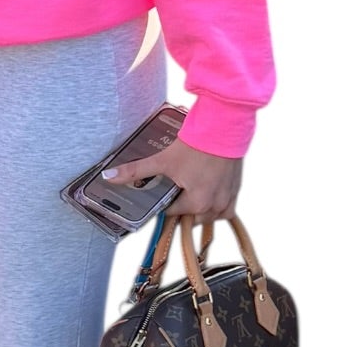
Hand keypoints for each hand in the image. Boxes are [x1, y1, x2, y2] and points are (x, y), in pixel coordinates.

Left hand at [105, 139, 241, 220]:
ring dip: (201, 211)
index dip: (164, 205)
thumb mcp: (162, 160)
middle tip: (175, 192)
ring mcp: (229, 198)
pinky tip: (209, 193)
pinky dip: (218, 205)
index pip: (173, 214)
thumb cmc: (195, 146)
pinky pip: (228, 209)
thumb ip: (135, 171)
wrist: (224, 127)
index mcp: (197, 203)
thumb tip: (108, 177)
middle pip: (193, 218)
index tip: (161, 194)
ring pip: (212, 216)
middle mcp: (215, 206)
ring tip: (190, 193)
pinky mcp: (237, 188)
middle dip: (183, 209)